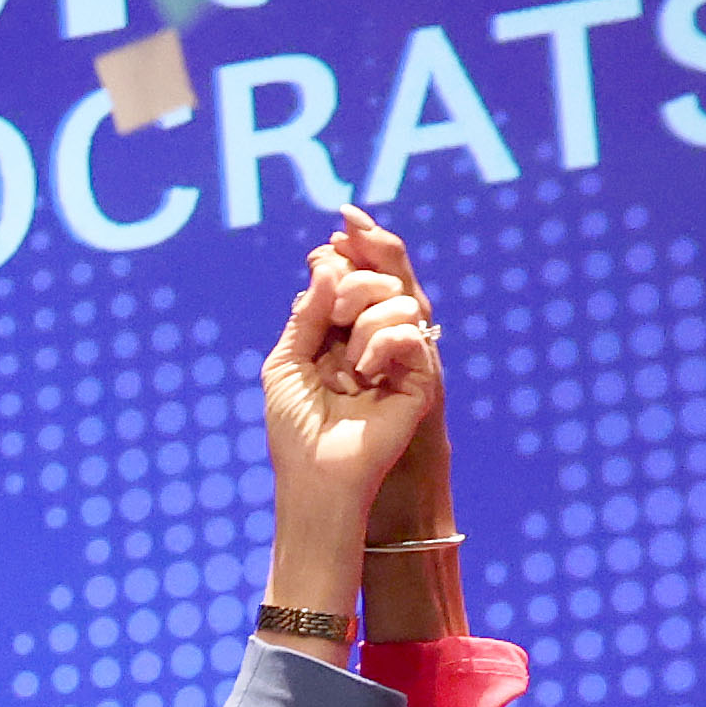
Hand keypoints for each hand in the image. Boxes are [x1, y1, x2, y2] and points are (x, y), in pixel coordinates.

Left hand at [319, 210, 457, 547]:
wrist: (315, 477)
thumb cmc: (294, 428)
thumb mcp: (288, 360)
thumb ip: (308, 311)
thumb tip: (328, 260)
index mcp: (340, 333)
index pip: (353, 276)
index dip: (350, 250)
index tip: (339, 229)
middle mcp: (371, 340)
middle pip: (379, 277)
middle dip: (354, 282)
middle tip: (336, 315)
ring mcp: (397, 359)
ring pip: (399, 299)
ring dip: (367, 316)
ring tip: (347, 359)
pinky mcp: (417, 380)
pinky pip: (410, 332)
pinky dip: (382, 340)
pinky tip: (364, 371)